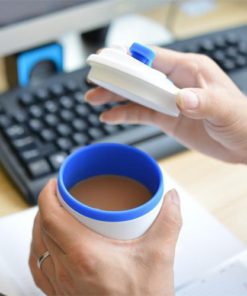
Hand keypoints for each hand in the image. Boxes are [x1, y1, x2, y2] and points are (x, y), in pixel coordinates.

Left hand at [29, 179, 180, 295]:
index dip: (47, 195)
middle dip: (46, 206)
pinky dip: (39, 250)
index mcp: (84, 255)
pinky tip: (48, 247)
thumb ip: (168, 221)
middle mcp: (67, 271)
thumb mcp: (160, 256)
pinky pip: (39, 269)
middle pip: (42, 229)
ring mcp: (61, 286)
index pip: (51, 217)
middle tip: (59, 195)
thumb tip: (171, 199)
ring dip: (40, 227)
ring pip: (37, 248)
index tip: (55, 183)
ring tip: (53, 215)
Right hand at [85, 47, 246, 163]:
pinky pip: (141, 114)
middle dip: (115, 77)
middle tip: (93, 80)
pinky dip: (124, 114)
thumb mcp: (224, 108)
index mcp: (189, 70)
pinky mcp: (166, 117)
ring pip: (136, 95)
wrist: (242, 143)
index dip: (129, 58)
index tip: (107, 58)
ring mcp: (169, 101)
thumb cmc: (240, 119)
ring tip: (93, 98)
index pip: (153, 58)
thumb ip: (203, 102)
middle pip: (139, 76)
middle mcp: (175, 82)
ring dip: (114, 96)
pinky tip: (109, 117)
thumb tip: (180, 98)